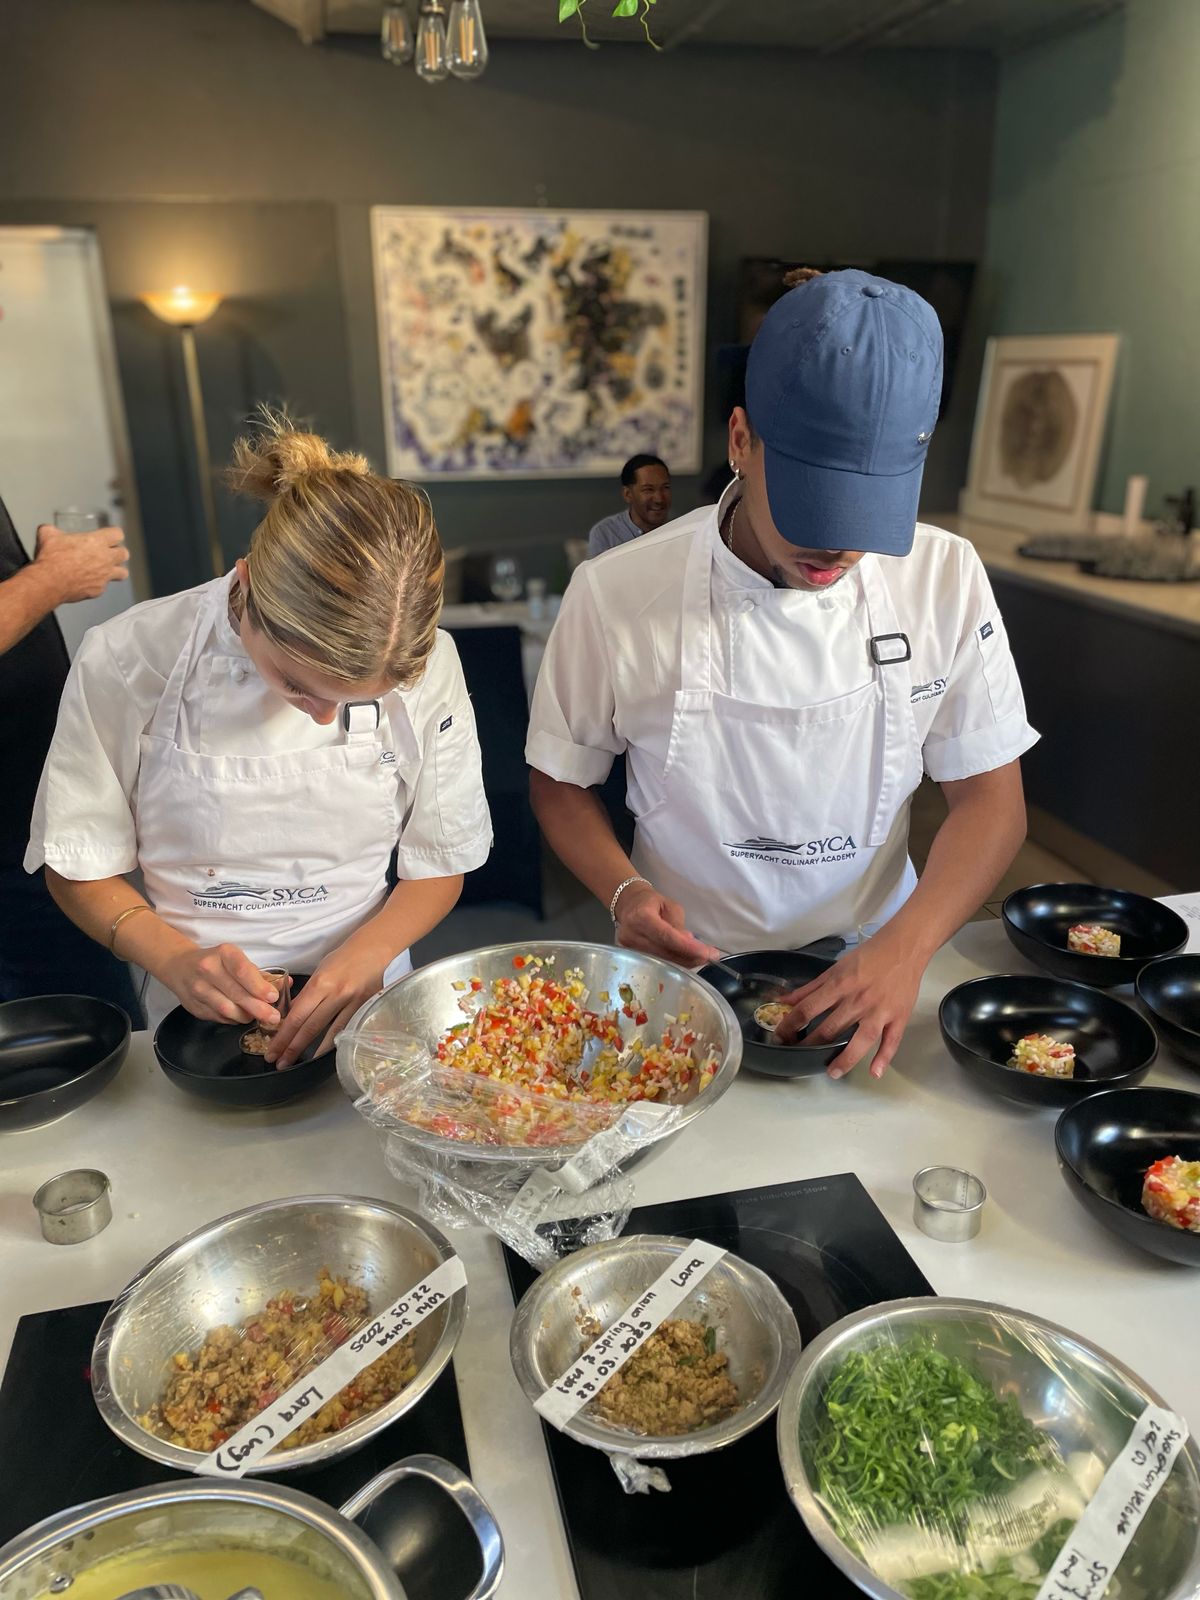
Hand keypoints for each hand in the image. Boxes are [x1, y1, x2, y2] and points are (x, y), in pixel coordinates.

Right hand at [35, 523, 128, 602]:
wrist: (49, 582)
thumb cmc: (51, 558)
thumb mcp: (48, 535)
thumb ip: (53, 530)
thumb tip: (48, 530)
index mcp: (96, 541)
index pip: (117, 534)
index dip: (113, 534)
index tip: (108, 536)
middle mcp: (105, 558)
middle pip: (124, 553)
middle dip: (117, 552)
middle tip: (108, 553)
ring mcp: (104, 576)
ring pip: (123, 573)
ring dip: (117, 570)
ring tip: (107, 569)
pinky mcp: (99, 590)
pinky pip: (104, 586)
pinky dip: (98, 584)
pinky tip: (89, 582)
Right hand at [160, 942, 281, 1025]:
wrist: (180, 966)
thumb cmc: (216, 962)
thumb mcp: (237, 960)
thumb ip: (261, 974)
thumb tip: (286, 985)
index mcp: (223, 954)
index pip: (242, 970)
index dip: (259, 986)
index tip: (273, 997)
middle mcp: (208, 969)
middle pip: (236, 993)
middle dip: (258, 1008)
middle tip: (273, 1017)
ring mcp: (198, 989)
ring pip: (226, 1009)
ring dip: (246, 1016)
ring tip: (257, 1016)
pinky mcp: (194, 1006)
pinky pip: (218, 1017)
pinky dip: (233, 1019)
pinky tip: (240, 1016)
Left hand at [265, 935, 389, 1067]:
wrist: (375, 948)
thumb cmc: (345, 957)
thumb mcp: (321, 971)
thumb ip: (307, 994)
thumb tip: (292, 1015)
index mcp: (321, 983)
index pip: (296, 1015)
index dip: (282, 1036)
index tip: (272, 1050)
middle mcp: (336, 994)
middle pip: (309, 1027)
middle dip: (291, 1048)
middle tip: (279, 1063)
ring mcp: (352, 1003)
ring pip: (329, 1033)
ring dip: (311, 1051)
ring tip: (297, 1063)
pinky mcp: (365, 1008)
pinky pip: (346, 1029)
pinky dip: (334, 1043)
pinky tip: (324, 1055)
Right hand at [614, 882, 719, 968]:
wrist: (629, 904)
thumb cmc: (652, 902)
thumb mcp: (670, 907)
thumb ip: (678, 926)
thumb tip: (690, 943)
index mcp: (641, 917)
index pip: (666, 936)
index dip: (687, 947)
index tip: (706, 953)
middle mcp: (631, 934)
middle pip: (664, 952)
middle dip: (690, 957)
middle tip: (710, 956)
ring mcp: (628, 947)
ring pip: (661, 960)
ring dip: (684, 961)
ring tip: (700, 957)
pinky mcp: (629, 955)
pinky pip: (656, 962)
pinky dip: (673, 962)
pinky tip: (685, 959)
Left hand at [774, 933, 925, 1079]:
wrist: (904, 947)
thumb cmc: (868, 956)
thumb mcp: (836, 968)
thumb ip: (810, 987)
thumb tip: (784, 1001)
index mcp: (840, 985)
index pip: (808, 1009)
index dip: (790, 1025)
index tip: (781, 1036)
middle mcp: (858, 1000)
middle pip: (830, 1028)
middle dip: (811, 1044)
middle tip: (799, 1055)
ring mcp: (880, 1011)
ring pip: (861, 1040)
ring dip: (845, 1059)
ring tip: (832, 1073)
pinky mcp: (899, 1017)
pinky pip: (891, 1041)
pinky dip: (884, 1058)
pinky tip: (874, 1073)